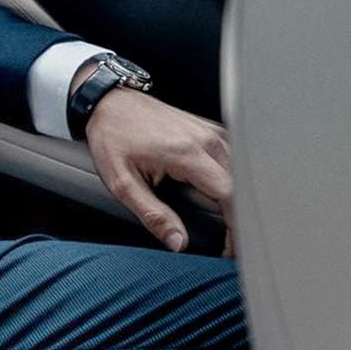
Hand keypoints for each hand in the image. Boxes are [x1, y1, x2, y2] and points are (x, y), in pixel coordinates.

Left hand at [80, 75, 234, 257]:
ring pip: (241, 174)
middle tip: (228, 242)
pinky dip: (231, 181)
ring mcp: (210, 132)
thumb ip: (152, 214)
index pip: (231, 196)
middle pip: (241, 187)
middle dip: (239, 219)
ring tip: (224, 223)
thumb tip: (178, 242)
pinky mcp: (208, 129)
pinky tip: (218, 195)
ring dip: (237, 200)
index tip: (231, 248)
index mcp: (187, 154)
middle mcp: (206, 140)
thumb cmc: (112, 135)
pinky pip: (232, 159)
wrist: (109, 101)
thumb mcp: (121, 181)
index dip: (236, 227)